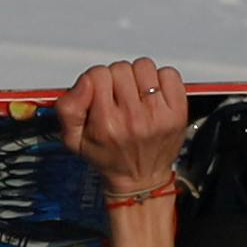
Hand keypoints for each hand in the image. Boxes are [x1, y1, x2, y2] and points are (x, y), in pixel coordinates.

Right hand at [62, 55, 187, 199]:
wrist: (140, 179)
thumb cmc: (109, 157)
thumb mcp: (74, 140)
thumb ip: (68, 109)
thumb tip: (84, 83)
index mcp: (106, 123)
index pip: (97, 75)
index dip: (96, 81)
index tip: (100, 93)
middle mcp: (133, 119)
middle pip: (120, 69)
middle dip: (116, 79)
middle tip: (118, 97)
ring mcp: (158, 115)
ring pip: (143, 67)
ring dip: (138, 77)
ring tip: (136, 95)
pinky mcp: (177, 112)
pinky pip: (169, 74)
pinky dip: (161, 80)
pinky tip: (153, 96)